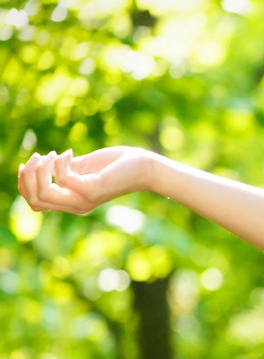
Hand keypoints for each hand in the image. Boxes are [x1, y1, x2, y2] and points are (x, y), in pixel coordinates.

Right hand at [17, 146, 155, 214]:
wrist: (144, 166)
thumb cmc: (116, 165)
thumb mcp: (83, 167)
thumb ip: (62, 169)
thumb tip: (41, 164)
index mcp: (73, 202)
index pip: (36, 203)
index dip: (24, 184)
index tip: (28, 163)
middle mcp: (77, 205)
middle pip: (35, 200)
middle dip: (28, 177)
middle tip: (38, 156)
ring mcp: (84, 200)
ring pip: (43, 194)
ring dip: (40, 170)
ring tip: (51, 154)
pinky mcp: (92, 190)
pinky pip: (63, 178)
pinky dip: (60, 162)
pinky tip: (70, 152)